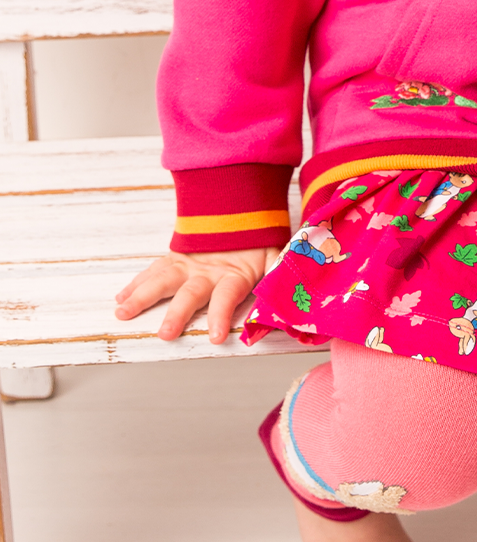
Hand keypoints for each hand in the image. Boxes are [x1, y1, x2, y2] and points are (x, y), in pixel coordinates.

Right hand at [114, 247, 277, 343]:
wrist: (244, 204)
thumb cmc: (260, 241)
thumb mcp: (277, 256)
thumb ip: (280, 274)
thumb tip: (290, 296)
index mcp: (235, 273)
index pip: (227, 296)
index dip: (221, 315)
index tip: (215, 337)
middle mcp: (208, 270)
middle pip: (191, 292)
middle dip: (178, 314)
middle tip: (165, 334)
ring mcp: (190, 263)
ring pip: (164, 279)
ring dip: (142, 296)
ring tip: (122, 312)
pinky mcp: (177, 258)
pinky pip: (155, 270)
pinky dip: (137, 283)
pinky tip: (121, 298)